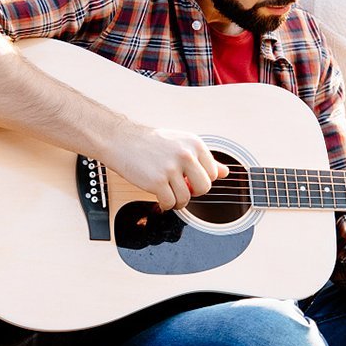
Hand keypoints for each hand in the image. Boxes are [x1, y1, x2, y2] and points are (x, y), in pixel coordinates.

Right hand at [103, 123, 228, 210]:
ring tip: (168, 193)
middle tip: (181, 188)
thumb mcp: (180, 143)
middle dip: (193, 192)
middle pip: (204, 188)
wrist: (121, 140)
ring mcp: (171, 168)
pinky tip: (159, 197)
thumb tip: (225, 172)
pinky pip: (170, 203)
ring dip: (177, 201)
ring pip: (186, 198)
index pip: (213, 173)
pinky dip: (165, 205)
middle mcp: (185, 154)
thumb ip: (203, 158)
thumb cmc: (149, 143)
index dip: (201, 180)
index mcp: (194, 143)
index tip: (190, 179)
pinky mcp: (157, 181)